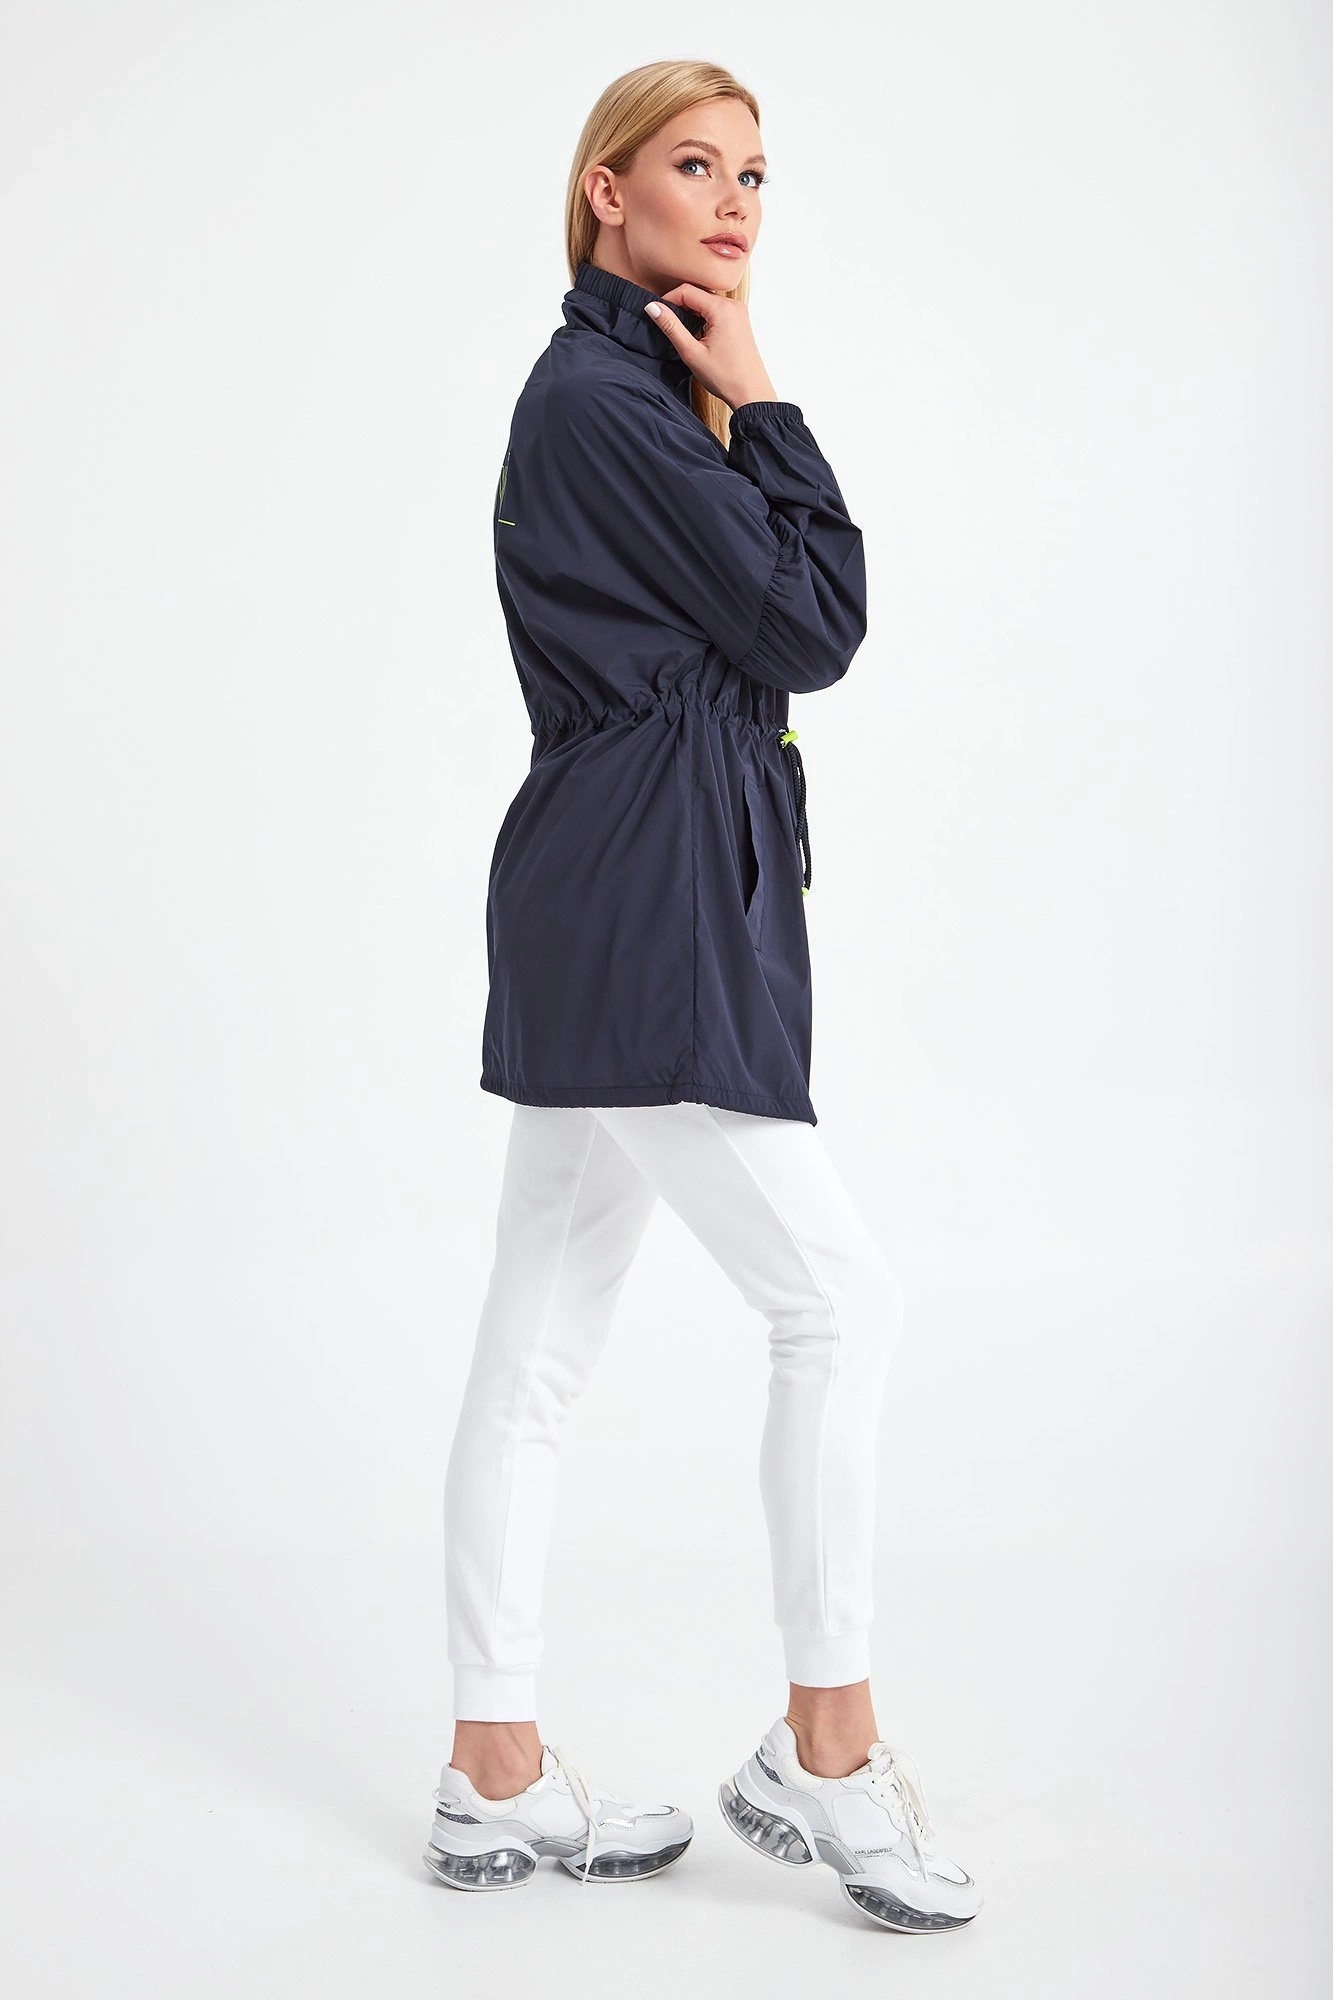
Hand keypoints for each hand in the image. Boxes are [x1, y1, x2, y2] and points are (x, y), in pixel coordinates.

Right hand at [644, 283, 777, 411]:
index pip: (687, 291)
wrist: (752, 392)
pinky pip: (716, 309)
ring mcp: (738, 312)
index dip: (668, 300)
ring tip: (682, 331)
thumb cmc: (726, 377)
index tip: (657, 314)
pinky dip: (703, 316)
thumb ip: (671, 327)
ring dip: (691, 311)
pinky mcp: (740, 320)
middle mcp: (733, 305)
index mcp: (722, 309)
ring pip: (707, 300)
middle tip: (667, 323)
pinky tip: (698, 334)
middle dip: (680, 305)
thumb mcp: (691, 352)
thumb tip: (653, 308)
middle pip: (698, 293)